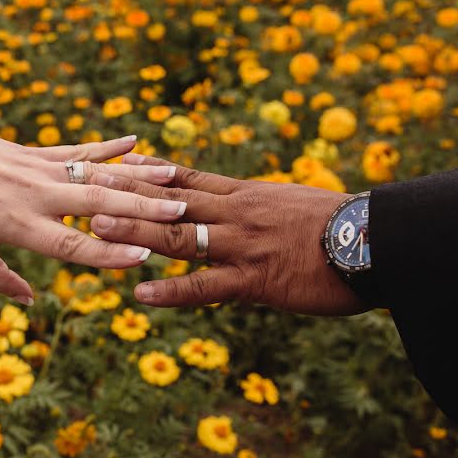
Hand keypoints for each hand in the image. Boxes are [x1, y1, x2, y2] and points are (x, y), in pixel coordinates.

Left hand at [0, 114, 189, 304]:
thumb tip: (31, 301)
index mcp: (15, 225)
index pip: (70, 244)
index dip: (107, 254)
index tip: (144, 257)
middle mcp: (32, 196)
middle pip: (95, 206)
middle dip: (140, 212)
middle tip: (179, 216)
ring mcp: (36, 169)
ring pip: (94, 175)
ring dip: (135, 180)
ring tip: (172, 183)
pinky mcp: (33, 151)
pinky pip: (77, 150)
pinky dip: (107, 147)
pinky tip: (135, 141)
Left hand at [87, 154, 366, 315]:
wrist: (374, 240)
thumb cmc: (334, 223)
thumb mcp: (287, 201)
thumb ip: (252, 203)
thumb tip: (230, 201)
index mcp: (242, 195)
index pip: (184, 177)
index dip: (145, 170)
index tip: (113, 161)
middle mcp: (234, 214)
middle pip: (168, 201)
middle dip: (123, 193)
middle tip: (83, 184)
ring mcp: (241, 246)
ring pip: (178, 238)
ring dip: (134, 232)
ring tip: (94, 228)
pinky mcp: (254, 280)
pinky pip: (205, 287)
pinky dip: (171, 292)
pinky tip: (141, 297)